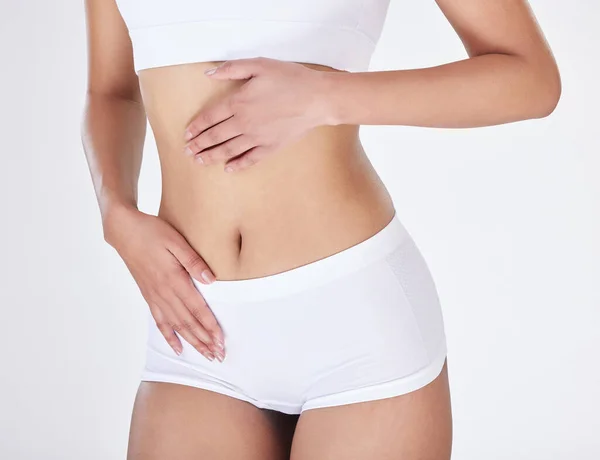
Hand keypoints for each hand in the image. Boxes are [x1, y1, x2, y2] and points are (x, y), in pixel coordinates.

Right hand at [103, 204, 225, 361]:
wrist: (124, 230)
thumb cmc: (152, 231)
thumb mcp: (176, 241)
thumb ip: (194, 262)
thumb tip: (211, 280)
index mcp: (173, 279)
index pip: (197, 309)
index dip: (210, 326)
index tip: (221, 341)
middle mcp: (163, 292)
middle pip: (188, 323)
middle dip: (205, 340)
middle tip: (218, 355)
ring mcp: (155, 296)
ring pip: (176, 326)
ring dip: (192, 342)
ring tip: (205, 355)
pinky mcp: (148, 295)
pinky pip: (159, 321)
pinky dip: (169, 336)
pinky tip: (178, 348)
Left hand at [182, 57, 330, 171]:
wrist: (317, 99)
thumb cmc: (291, 78)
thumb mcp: (260, 65)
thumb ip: (232, 69)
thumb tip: (208, 74)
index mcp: (238, 102)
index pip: (209, 117)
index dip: (196, 126)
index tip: (187, 134)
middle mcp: (244, 123)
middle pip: (215, 136)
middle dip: (199, 145)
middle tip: (188, 151)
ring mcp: (257, 138)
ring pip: (228, 150)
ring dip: (211, 157)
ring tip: (199, 161)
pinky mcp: (271, 147)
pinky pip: (250, 159)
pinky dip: (238, 165)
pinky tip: (229, 169)